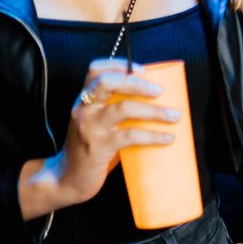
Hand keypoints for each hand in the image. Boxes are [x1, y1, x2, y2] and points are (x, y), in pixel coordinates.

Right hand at [57, 59, 178, 205]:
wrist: (68, 179)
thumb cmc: (91, 149)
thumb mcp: (97, 124)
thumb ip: (117, 111)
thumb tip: (158, 102)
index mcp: (84, 100)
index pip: (95, 70)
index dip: (119, 64)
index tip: (143, 70)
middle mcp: (84, 109)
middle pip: (107, 82)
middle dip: (138, 83)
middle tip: (160, 91)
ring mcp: (89, 128)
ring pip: (124, 108)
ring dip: (154, 111)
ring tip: (174, 116)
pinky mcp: (98, 147)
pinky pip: (130, 136)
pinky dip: (153, 135)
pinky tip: (168, 138)